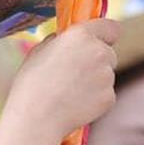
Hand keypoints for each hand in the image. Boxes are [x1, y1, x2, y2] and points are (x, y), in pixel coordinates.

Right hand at [7, 19, 118, 139]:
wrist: (36, 117)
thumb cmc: (32, 83)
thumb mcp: (39, 51)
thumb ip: (59, 41)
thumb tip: (66, 41)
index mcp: (81, 35)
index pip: (111, 27)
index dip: (105, 35)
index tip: (99, 41)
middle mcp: (99, 52)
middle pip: (109, 53)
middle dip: (96, 61)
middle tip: (74, 73)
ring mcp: (107, 76)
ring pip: (106, 75)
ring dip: (95, 81)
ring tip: (69, 91)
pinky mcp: (109, 97)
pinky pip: (105, 94)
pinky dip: (95, 99)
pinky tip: (75, 103)